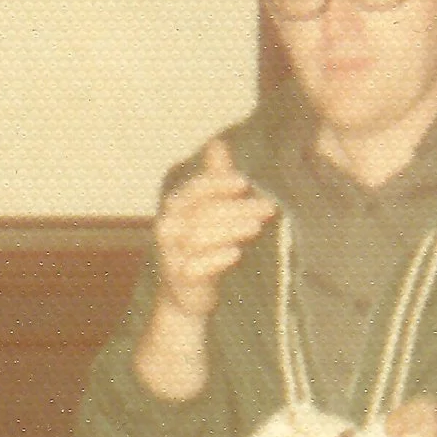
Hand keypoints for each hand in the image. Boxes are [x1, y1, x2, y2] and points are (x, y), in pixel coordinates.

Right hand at [154, 141, 277, 320]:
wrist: (185, 294)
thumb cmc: (200, 246)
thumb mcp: (207, 210)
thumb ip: (214, 179)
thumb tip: (218, 143)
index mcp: (174, 206)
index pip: (196, 189)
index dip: (219, 184)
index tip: (245, 183)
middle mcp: (168, 228)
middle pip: (203, 212)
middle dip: (237, 208)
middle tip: (268, 208)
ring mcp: (171, 254)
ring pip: (199, 238)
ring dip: (229, 230)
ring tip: (255, 226)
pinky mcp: (180, 279)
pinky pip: (195, 268)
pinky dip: (215, 260)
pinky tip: (236, 254)